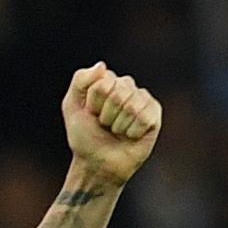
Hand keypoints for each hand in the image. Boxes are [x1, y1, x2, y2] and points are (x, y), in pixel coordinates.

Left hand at [61, 62, 162, 186]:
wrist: (97, 162)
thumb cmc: (84, 136)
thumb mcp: (72, 106)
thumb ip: (81, 81)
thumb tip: (102, 65)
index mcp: (107, 81)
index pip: (103, 82)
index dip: (94, 103)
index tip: (90, 113)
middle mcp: (127, 86)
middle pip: (119, 92)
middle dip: (106, 114)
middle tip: (104, 124)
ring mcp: (142, 99)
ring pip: (131, 106)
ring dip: (118, 124)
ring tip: (116, 130)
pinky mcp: (155, 115)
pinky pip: (145, 118)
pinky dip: (132, 131)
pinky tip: (130, 135)